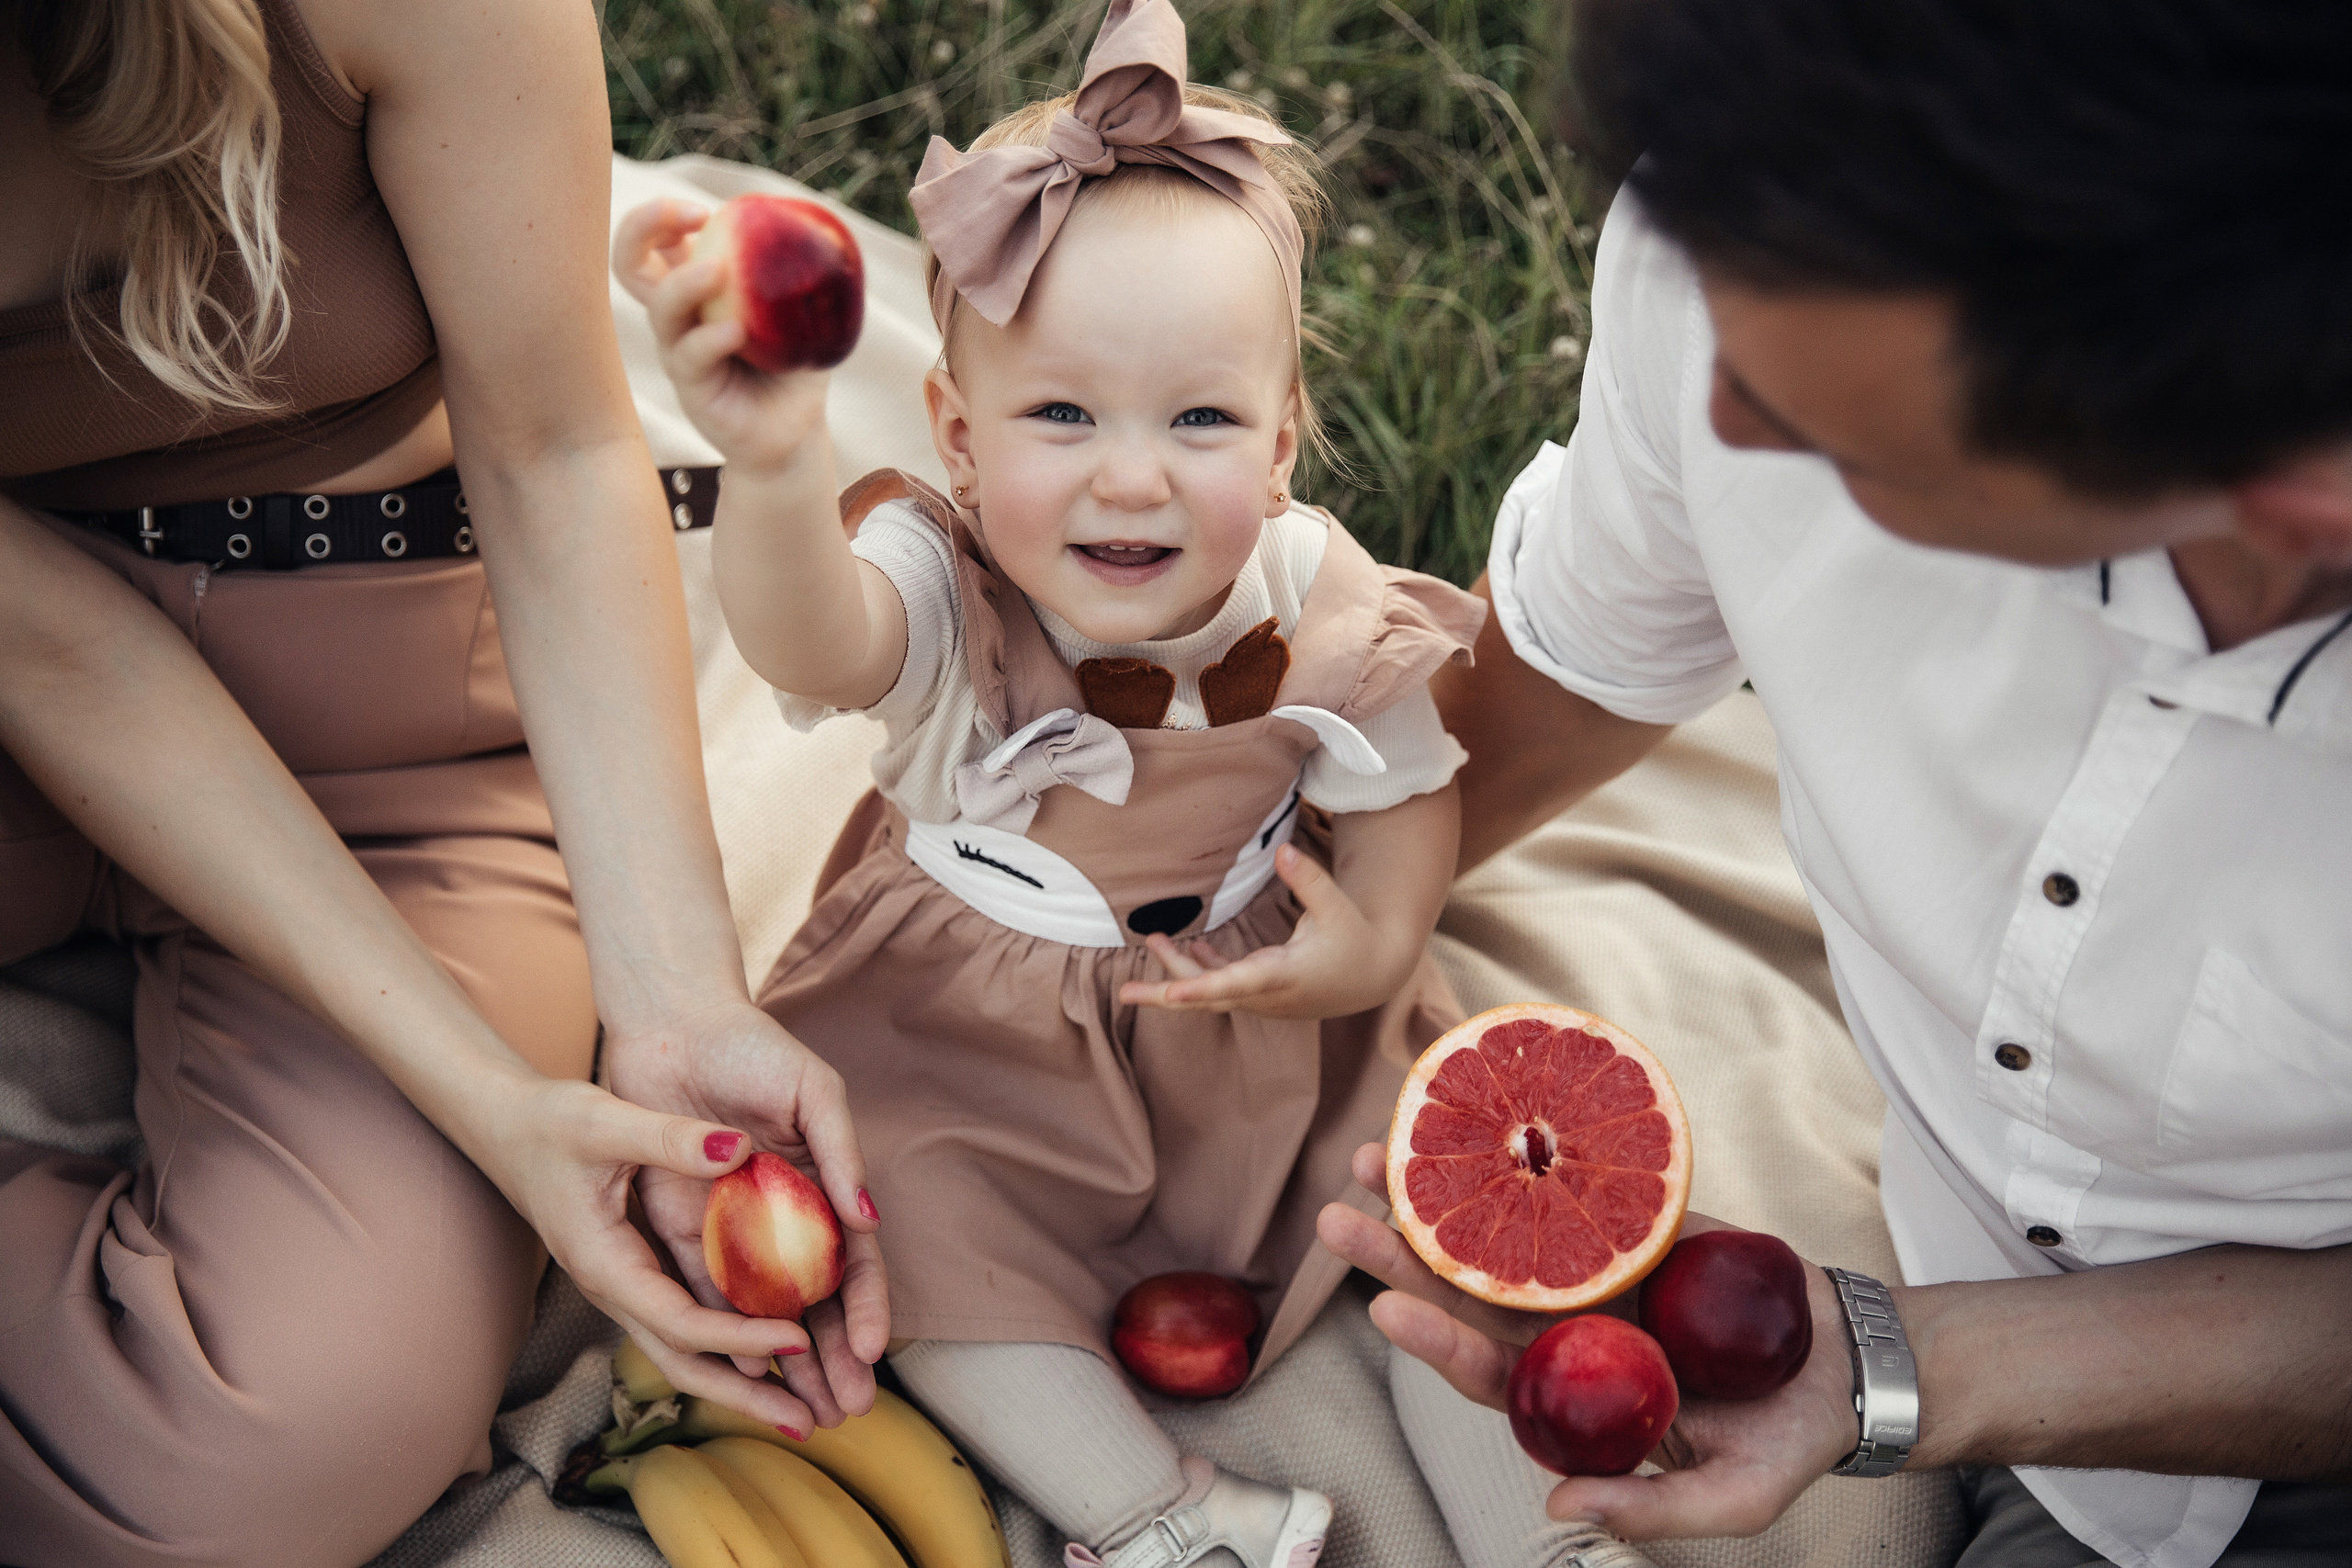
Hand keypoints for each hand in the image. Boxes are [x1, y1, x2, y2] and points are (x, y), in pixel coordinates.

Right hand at [469, 1068, 845, 1437]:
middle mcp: (614, 1290)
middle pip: (683, 1361)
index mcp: (606, 1265)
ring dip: (739, 1382)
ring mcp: (623, 1288)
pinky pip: (684, 1322)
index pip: (680, 1322)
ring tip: (800, 1408)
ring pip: (683, 1351)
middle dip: (744, 1396)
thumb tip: (741, 1149)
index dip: (739, 1336)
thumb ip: (670, 1137)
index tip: (798, 1338)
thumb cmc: (550, 1122)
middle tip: (809, 1423)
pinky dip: (728, 1344)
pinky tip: (773, 1348)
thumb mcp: (606, 1121)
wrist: (504, 1126)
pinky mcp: (635, 1274)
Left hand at [601, 997, 888, 1433]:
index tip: (875, 1351)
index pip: (855, 1261)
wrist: (673, 1023)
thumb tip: (870, 1219)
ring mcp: (737, 1227)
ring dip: (788, 1364)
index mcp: (825, 1184)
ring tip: (806, 1412)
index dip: (868, 1307)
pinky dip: (728, 1335)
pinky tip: (744, 1375)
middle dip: (836, 1358)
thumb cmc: (754, 1048)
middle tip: (849, 1409)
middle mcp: (785, 1216)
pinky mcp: (685, 1229)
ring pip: (768, 1312)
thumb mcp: (813, 1092)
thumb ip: (840, 1153)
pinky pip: (708, 1291)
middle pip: (817, 1302)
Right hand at [611, 198, 831, 477]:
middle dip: (643, 227)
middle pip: (629, 264)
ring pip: (660, 310)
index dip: (663, 216)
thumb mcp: (804, 313)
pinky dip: (711, 338)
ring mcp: (679, 353)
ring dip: (684, 283)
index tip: (705, 212)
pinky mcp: (692, 389)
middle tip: (692, 216)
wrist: (796, 432)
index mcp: (695, 291)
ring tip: (717, 269)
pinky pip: (691, 357)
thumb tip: (819, 222)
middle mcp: (678, 319)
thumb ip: (802, 272)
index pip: (656, 242)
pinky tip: (738, 330)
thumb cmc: (795, 366)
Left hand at [1116, 844, 1409, 1020]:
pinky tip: (1185, 950)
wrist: (1372, 976)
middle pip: (1209, 998)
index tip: (1172, 991)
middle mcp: (1266, 994)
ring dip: (1179, 970)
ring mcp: (1261, 999)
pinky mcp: (1260, 995)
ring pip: (1211, 991)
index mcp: (1285, 975)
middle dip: (1166, 994)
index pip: (1237, 984)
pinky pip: (1222, 986)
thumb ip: (1308, 880)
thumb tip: (1282, 850)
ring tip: (1154, 941)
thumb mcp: (1337, 907)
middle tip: (1125, 992)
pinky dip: (1202, 970)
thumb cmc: (1355, 940)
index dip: (1202, 985)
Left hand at [1317, 1142, 1859, 1539]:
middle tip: (1337, 1215)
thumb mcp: (1734, 1497)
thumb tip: (1557, 1506)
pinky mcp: (1631, 1219)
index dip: (1435, 1340)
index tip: (1384, 1310)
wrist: (1850, 1364)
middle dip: (1400, 1254)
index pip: (1485, 1371)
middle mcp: (1568, 1329)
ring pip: (1498, 1230)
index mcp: (1575, 1395)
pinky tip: (1474, 1120)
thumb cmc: (1788, 1443)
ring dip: (1435, 1193)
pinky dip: (1523, 1150)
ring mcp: (1594, 1269)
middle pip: (1468, 1291)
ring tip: (1375, 1152)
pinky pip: (1569, 1181)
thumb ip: (1650, 1509)